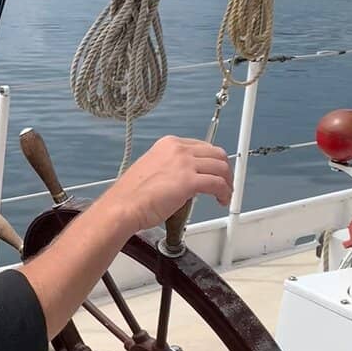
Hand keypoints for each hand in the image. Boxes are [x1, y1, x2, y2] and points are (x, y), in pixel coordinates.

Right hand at [102, 136, 232, 234]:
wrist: (123, 206)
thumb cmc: (131, 195)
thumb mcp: (151, 168)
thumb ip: (170, 167)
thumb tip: (183, 177)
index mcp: (168, 144)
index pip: (202, 146)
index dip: (213, 161)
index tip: (215, 171)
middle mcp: (178, 149)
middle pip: (216, 154)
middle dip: (225, 170)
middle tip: (225, 183)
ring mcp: (184, 163)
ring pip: (221, 168)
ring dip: (227, 182)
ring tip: (225, 194)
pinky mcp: (189, 181)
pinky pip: (218, 184)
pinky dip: (224, 193)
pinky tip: (221, 200)